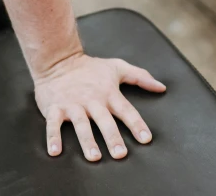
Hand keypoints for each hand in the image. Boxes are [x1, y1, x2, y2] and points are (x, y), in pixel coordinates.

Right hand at [34, 52, 166, 160]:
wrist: (59, 60)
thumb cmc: (90, 67)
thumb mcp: (117, 68)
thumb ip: (140, 77)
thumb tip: (162, 87)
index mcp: (108, 92)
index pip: (126, 110)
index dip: (136, 124)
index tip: (145, 139)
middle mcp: (92, 100)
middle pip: (104, 120)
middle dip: (112, 137)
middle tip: (120, 154)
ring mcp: (72, 104)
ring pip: (81, 124)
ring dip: (87, 141)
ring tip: (94, 157)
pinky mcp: (55, 108)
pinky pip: (53, 124)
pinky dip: (53, 138)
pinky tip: (55, 152)